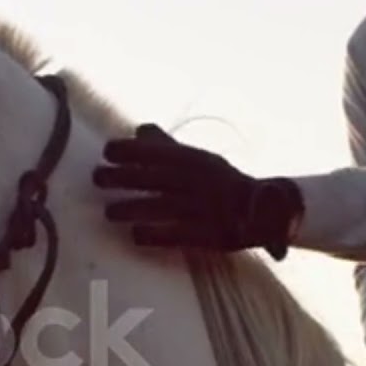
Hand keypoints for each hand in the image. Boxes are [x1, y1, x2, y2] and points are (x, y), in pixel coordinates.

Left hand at [92, 124, 303, 260]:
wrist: (267, 213)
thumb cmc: (224, 184)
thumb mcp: (201, 160)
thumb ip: (169, 148)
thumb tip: (140, 129)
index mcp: (200, 161)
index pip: (162, 152)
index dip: (133, 150)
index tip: (107, 150)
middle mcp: (202, 182)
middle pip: (158, 178)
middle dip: (125, 177)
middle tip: (98, 177)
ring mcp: (205, 209)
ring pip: (163, 206)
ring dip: (133, 207)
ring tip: (109, 211)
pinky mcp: (208, 235)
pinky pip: (177, 234)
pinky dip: (155, 234)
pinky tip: (134, 234)